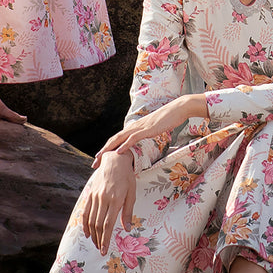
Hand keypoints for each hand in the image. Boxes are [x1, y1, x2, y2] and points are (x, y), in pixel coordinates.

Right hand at [81, 151, 136, 254]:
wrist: (115, 159)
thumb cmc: (127, 177)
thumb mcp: (132, 193)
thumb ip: (128, 212)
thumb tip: (127, 229)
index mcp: (115, 200)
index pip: (108, 225)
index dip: (105, 239)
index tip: (104, 250)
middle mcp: (103, 199)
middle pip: (98, 225)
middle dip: (99, 240)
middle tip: (100, 250)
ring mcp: (95, 196)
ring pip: (91, 220)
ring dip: (92, 234)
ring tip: (95, 243)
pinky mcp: (91, 193)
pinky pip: (86, 211)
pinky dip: (85, 223)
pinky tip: (87, 232)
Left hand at [92, 94, 206, 166]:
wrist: (178, 109)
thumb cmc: (168, 119)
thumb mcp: (154, 129)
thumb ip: (146, 134)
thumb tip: (143, 140)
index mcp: (135, 127)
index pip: (117, 139)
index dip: (107, 148)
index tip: (100, 159)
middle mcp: (134, 127)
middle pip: (114, 139)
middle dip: (103, 152)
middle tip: (94, 163)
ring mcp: (140, 127)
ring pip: (119, 139)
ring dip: (108, 149)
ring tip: (100, 158)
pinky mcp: (147, 130)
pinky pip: (133, 138)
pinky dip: (124, 145)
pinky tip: (118, 152)